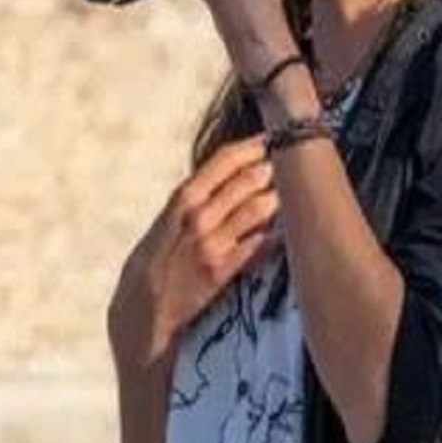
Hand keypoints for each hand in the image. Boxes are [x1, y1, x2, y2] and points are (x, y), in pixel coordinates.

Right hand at [107, 135, 281, 372]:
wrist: (141, 306)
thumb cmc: (156, 259)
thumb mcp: (168, 219)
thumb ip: (197, 197)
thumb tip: (234, 173)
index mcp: (182, 199)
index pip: (223, 160)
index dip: (252, 145)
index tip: (273, 136)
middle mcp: (198, 217)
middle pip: (246, 180)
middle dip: (275, 167)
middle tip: (295, 161)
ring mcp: (211, 244)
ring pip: (258, 209)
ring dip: (282, 196)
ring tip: (300, 190)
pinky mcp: (222, 271)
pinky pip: (260, 246)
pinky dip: (279, 233)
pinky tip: (295, 228)